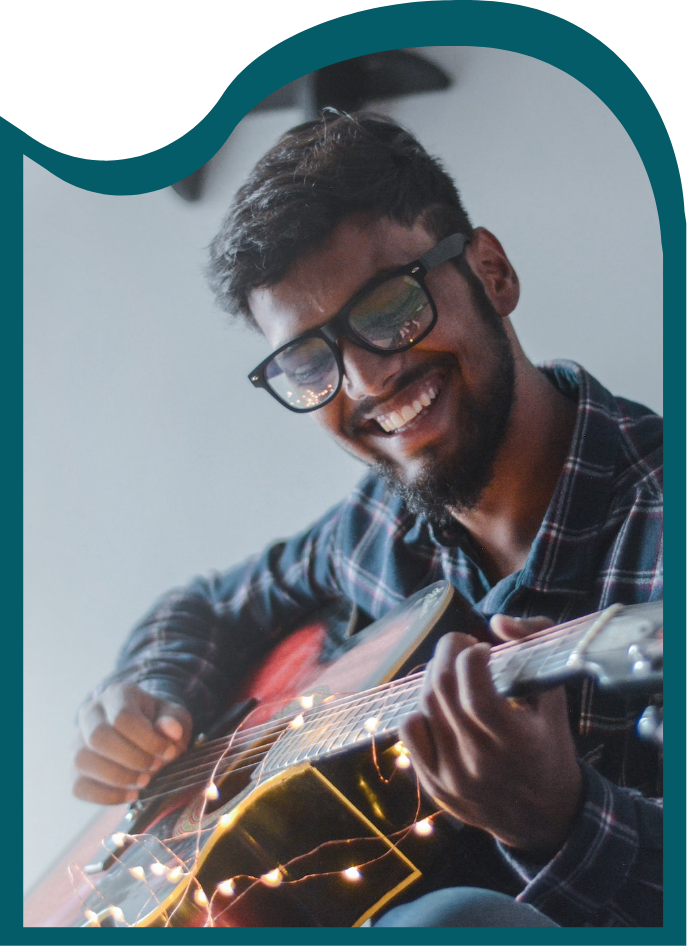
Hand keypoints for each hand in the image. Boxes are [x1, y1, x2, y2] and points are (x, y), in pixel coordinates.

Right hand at [73, 683, 191, 804]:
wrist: (142, 732)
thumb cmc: (159, 722)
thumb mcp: (174, 716)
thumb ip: (175, 721)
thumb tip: (171, 730)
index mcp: (117, 694)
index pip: (123, 717)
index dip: (147, 740)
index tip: (168, 752)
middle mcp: (91, 713)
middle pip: (98, 737)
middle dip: (131, 758)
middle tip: (154, 767)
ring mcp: (77, 741)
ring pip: (83, 760)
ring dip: (118, 777)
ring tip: (144, 782)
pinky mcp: (73, 769)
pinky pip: (78, 786)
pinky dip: (106, 796)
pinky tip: (131, 795)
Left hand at [400, 615, 581, 856]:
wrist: (543, 818)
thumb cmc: (550, 749)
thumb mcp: (555, 699)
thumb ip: (535, 648)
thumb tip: (498, 621)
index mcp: (514, 740)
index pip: (473, 687)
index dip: (471, 655)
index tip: (483, 649)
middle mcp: (479, 760)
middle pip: (442, 689)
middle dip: (447, 652)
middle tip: (460, 645)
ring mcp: (452, 776)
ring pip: (424, 706)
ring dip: (433, 676)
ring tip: (450, 671)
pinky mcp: (434, 785)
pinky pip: (409, 733)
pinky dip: (419, 709)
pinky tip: (438, 705)